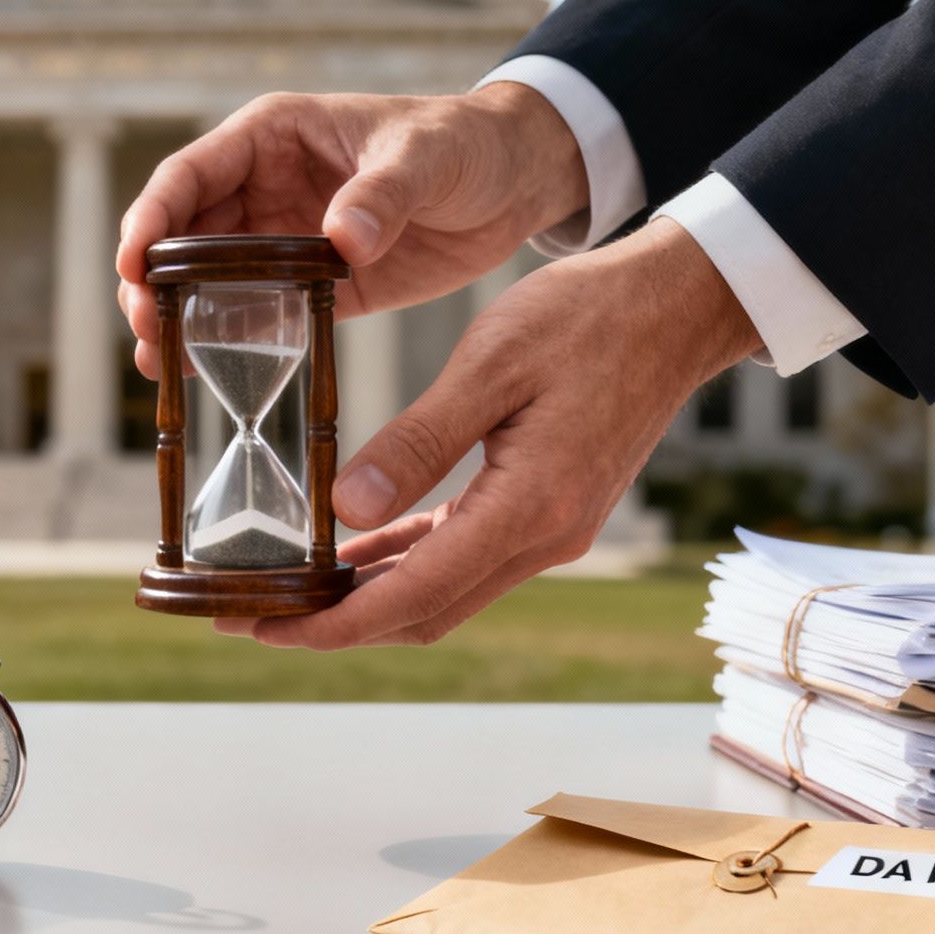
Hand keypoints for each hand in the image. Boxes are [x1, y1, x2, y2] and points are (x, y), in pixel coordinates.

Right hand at [116, 84, 587, 376]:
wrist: (516, 181)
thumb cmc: (467, 142)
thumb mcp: (428, 156)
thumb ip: (385, 193)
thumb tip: (341, 238)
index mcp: (272, 136)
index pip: (190, 174)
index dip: (151, 217)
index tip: (132, 263)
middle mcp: (263, 186)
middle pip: (181, 234)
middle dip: (150, 280)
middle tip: (143, 328)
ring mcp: (282, 238)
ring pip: (205, 279)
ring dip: (174, 316)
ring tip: (156, 361)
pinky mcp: (313, 285)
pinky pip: (256, 314)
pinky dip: (223, 341)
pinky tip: (197, 373)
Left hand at [217, 219, 764, 648]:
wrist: (678, 306)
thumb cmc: (588, 318)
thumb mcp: (489, 364)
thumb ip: (417, 443)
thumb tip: (345, 510)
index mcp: (529, 508)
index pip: (413, 595)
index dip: (333, 621)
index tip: (266, 627)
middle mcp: (545, 537)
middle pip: (424, 612)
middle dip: (338, 623)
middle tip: (256, 616)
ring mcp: (552, 529)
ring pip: (444, 591)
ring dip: (371, 596)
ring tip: (295, 588)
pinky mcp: (550, 509)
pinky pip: (467, 555)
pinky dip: (410, 559)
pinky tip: (361, 544)